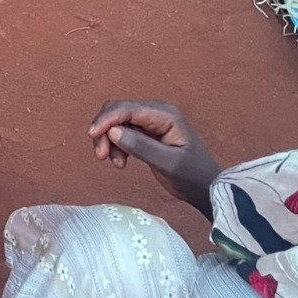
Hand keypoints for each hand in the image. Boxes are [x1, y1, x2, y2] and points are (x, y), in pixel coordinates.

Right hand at [89, 100, 220, 214]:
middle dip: (105, 129)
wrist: (205, 188)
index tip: (92, 136)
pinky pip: (122, 132)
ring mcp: (151, 122)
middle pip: (119, 111)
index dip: (107, 119)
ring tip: (114, 163)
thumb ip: (142, 147)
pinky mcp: (146, 133)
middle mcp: (156, 113)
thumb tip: (113, 131)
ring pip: (117, 121)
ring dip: (108, 139)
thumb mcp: (168, 163)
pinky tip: (120, 162)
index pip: (128, 109)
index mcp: (165, 115)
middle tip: (100, 155)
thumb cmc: (192, 176)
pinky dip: (115, 145)